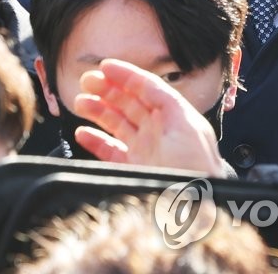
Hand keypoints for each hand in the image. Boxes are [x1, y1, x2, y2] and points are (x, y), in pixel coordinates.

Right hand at [73, 59, 228, 175]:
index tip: (104, 66)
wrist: (196, 211)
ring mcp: (145, 150)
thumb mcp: (186, 125)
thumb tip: (143, 84)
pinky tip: (82, 133)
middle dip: (107, 89)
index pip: (146, 87)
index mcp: (173, 115)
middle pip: (128, 101)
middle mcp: (158, 130)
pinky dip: (95, 141)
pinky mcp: (134, 170)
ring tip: (79, 102)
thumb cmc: (197, 169)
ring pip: (117, 123)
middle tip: (86, 81)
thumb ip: (165, 102)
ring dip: (97, 110)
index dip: (125, 74)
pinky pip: (110, 151)